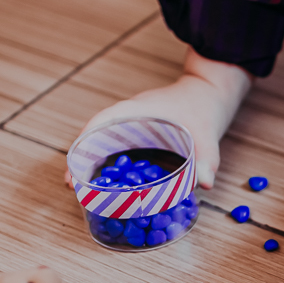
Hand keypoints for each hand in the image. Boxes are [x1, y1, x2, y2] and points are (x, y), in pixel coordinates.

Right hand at [65, 48, 250, 188]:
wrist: (210, 91)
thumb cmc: (203, 105)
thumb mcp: (206, 134)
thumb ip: (206, 158)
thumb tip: (206, 183)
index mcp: (135, 111)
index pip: (99, 124)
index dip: (82, 146)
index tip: (73, 170)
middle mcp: (129, 117)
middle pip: (95, 137)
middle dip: (82, 161)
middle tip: (75, 189)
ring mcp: (133, 125)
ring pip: (105, 144)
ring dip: (95, 164)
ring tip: (88, 191)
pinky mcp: (141, 134)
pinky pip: (119, 148)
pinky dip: (112, 164)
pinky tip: (114, 185)